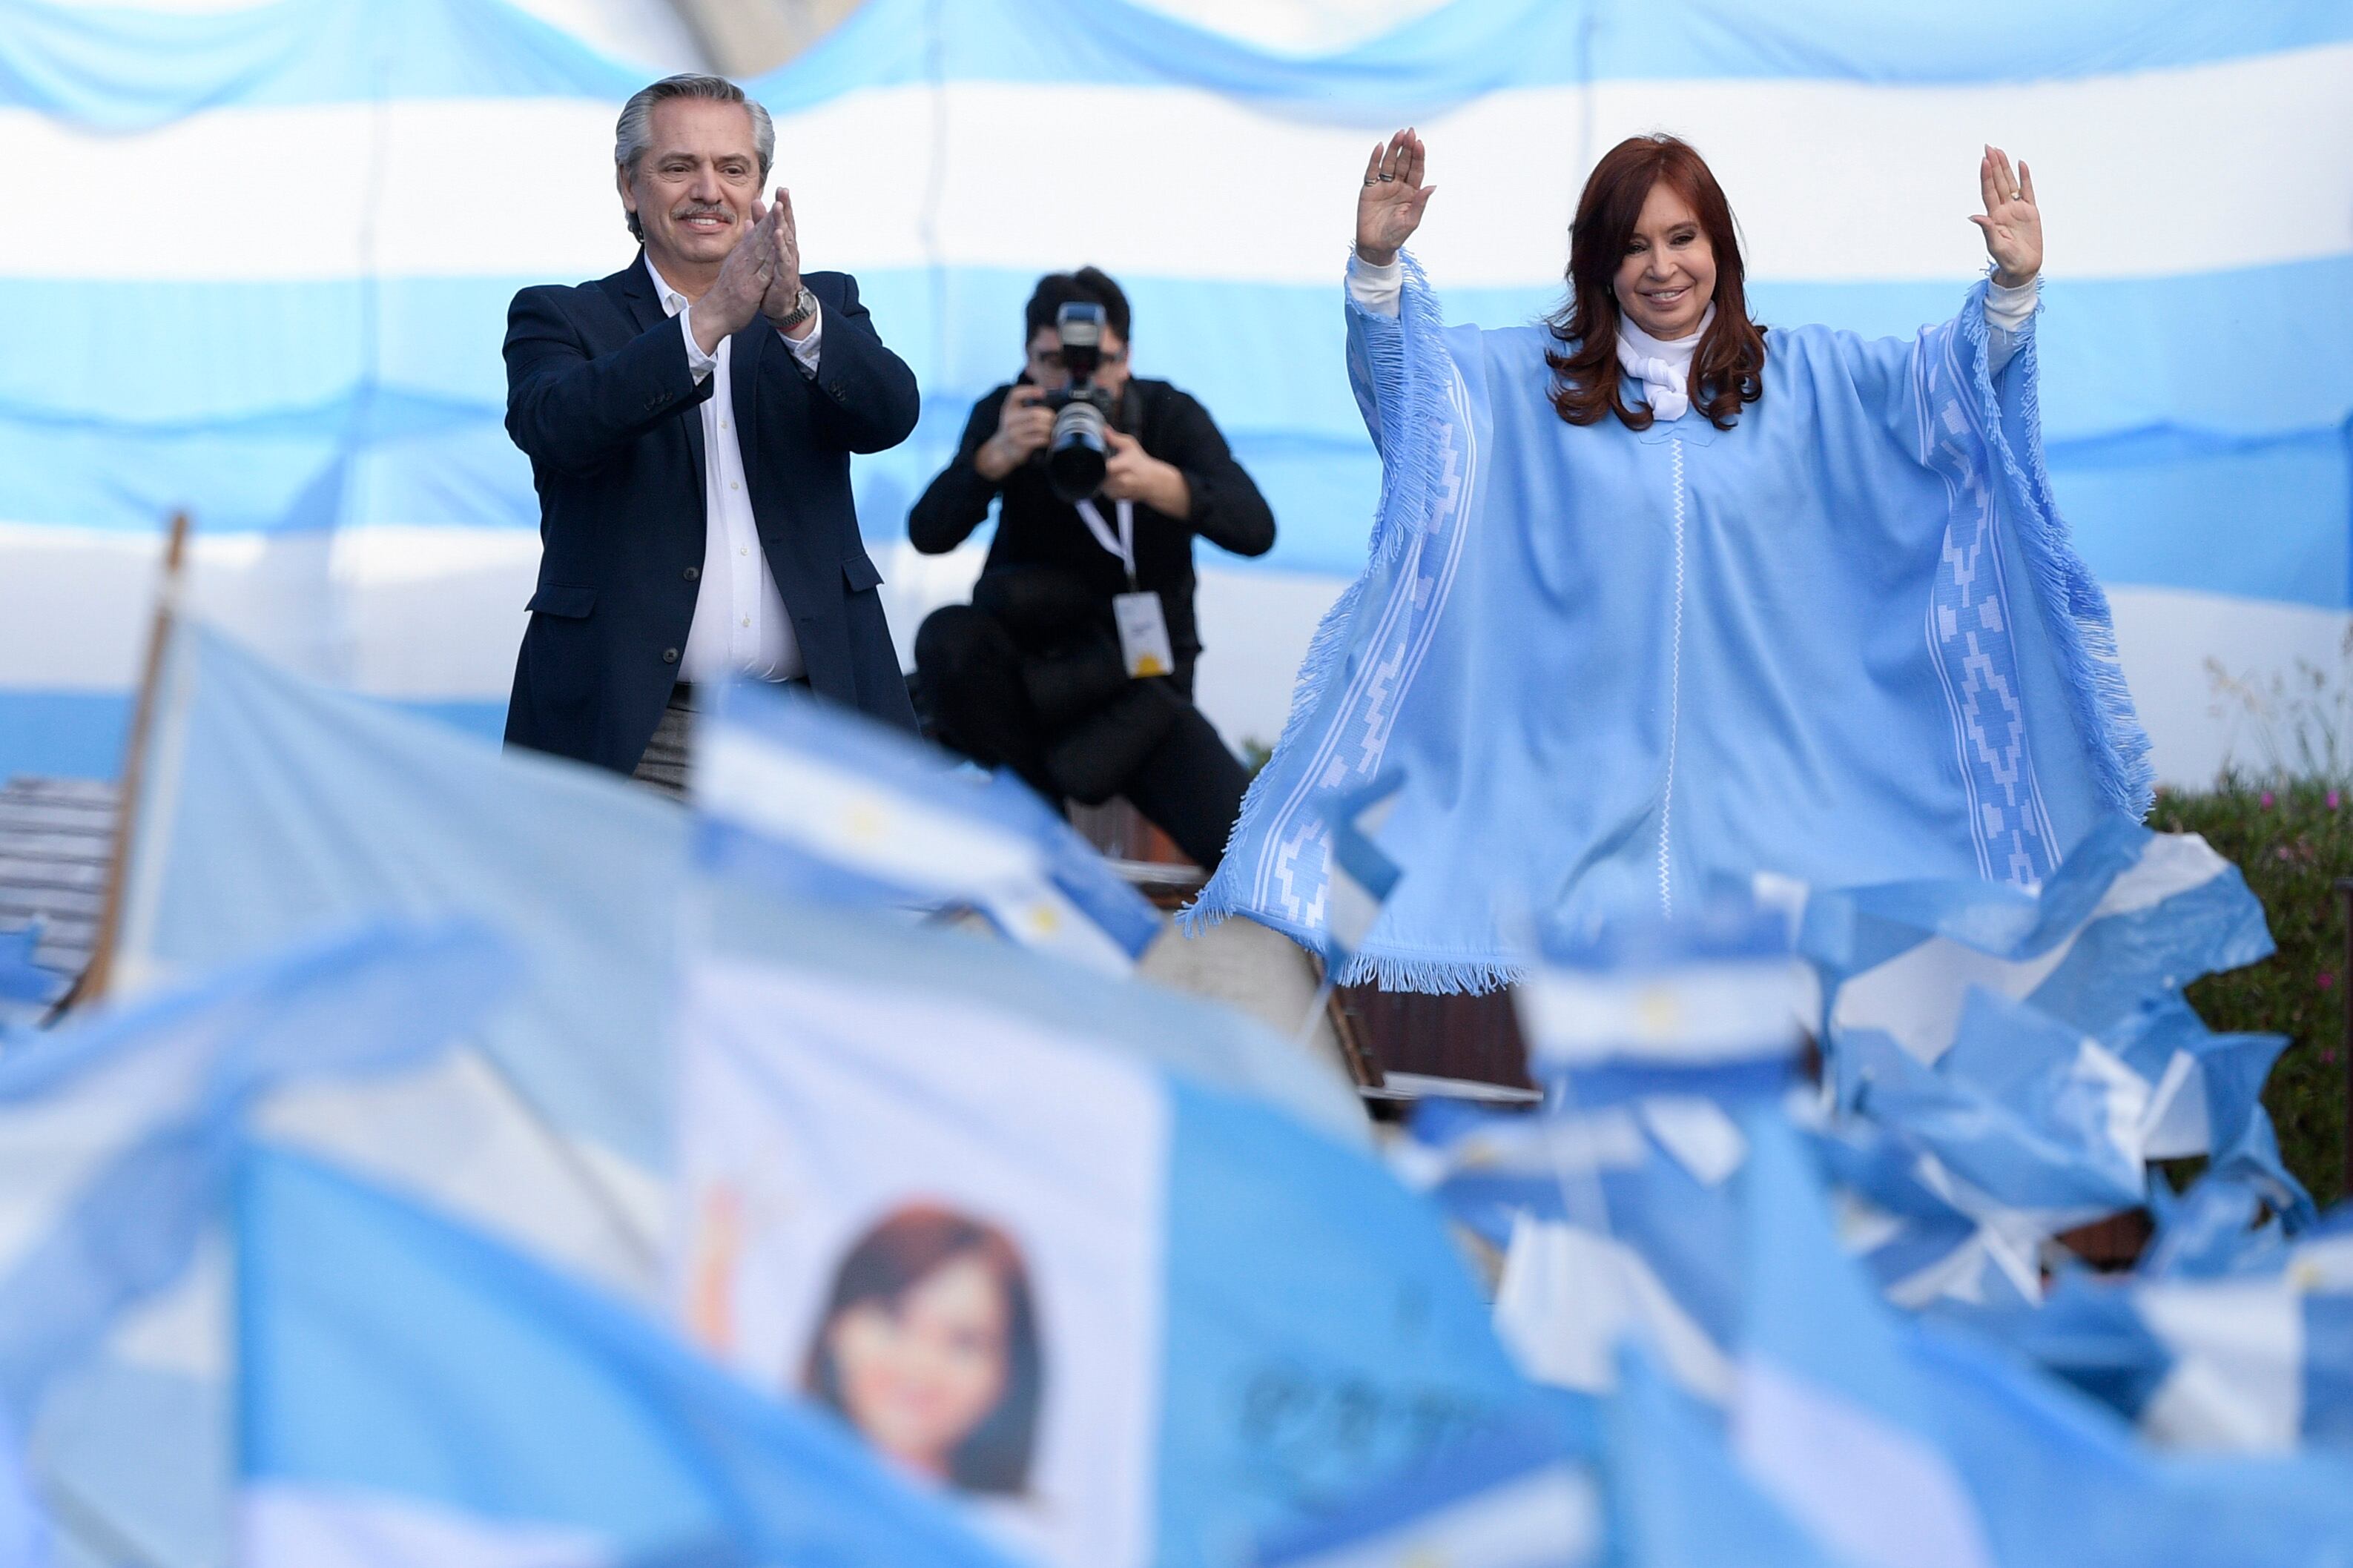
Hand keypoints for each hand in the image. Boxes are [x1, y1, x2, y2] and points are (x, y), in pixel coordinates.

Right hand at [693, 196, 775, 352]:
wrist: (713, 315)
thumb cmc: (726, 292)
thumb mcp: (734, 266)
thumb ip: (742, 249)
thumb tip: (749, 228)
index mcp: (741, 255)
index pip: (757, 232)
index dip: (768, 215)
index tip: (778, 198)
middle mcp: (743, 260)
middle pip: (760, 234)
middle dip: (772, 215)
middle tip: (781, 196)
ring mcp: (746, 272)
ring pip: (762, 247)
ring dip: (772, 229)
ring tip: (781, 212)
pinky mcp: (750, 288)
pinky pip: (764, 270)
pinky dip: (772, 258)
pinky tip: (780, 247)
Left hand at [757, 188, 808, 333]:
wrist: (780, 304)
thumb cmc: (773, 276)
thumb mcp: (766, 250)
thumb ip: (762, 228)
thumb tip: (758, 209)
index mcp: (783, 244)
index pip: (782, 221)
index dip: (782, 205)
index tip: (780, 188)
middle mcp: (788, 251)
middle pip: (788, 225)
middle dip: (786, 208)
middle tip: (783, 190)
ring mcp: (788, 262)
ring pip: (786, 240)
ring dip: (783, 223)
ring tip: (780, 207)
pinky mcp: (785, 275)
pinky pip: (783, 259)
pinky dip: (780, 246)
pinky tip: (779, 234)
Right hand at [973, 385, 1053, 480]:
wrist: (1002, 449)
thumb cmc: (1014, 428)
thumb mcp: (1014, 414)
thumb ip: (1027, 406)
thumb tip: (1049, 395)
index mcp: (1009, 408)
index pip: (1016, 393)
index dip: (1030, 391)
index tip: (1043, 393)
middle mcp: (1010, 419)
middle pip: (1035, 413)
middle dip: (1049, 415)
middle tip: (1054, 418)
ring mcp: (1014, 432)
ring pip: (1039, 426)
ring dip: (1050, 427)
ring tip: (1052, 428)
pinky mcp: (1021, 444)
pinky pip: (1040, 439)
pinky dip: (1048, 438)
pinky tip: (1049, 438)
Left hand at [1100, 429, 1189, 516]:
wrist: (1153, 482)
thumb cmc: (1142, 464)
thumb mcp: (1130, 446)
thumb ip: (1115, 438)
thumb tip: (1104, 430)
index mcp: (1120, 467)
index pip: (1100, 467)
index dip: (1096, 462)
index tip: (1099, 458)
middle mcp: (1118, 481)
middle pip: (1097, 475)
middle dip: (1099, 469)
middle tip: (1110, 464)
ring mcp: (1117, 491)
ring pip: (1099, 483)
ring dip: (1102, 478)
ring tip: (1114, 472)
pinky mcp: (1115, 497)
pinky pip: (1104, 491)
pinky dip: (1106, 486)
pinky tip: (1115, 480)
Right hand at [1355, 127, 1436, 266]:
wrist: (1375, 247)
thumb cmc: (1396, 236)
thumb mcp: (1411, 221)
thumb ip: (1420, 203)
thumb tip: (1432, 186)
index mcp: (1411, 192)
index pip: (1416, 170)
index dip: (1418, 157)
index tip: (1420, 143)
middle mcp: (1398, 185)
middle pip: (1404, 162)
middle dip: (1407, 148)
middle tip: (1410, 132)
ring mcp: (1384, 186)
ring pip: (1389, 163)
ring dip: (1394, 149)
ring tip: (1399, 135)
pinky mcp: (1369, 189)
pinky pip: (1372, 171)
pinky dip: (1375, 159)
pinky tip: (1379, 147)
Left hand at [1970, 144, 2040, 287]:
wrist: (2024, 267)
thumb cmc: (2007, 260)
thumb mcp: (1996, 246)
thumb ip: (1988, 230)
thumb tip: (1974, 217)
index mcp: (1994, 217)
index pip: (1989, 192)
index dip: (1986, 176)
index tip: (1984, 160)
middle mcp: (2004, 210)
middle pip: (1997, 183)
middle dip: (1993, 165)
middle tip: (1989, 147)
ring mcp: (2017, 209)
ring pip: (2010, 183)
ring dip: (2004, 168)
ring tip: (1999, 151)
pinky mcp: (2031, 211)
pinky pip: (2028, 191)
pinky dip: (2025, 178)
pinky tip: (2021, 164)